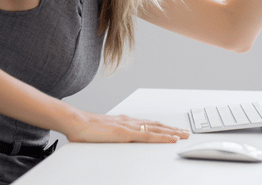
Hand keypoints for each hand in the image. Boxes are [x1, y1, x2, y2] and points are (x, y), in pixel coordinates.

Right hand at [65, 111, 190, 142]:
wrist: (75, 122)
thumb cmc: (85, 128)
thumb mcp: (102, 131)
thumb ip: (112, 134)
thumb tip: (114, 139)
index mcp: (125, 121)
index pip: (149, 123)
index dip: (163, 127)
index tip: (173, 129)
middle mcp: (130, 121)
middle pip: (157, 125)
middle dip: (172, 129)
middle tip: (185, 132)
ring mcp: (129, 127)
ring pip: (157, 129)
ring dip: (172, 132)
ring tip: (183, 135)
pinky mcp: (126, 134)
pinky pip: (148, 136)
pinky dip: (162, 137)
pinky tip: (171, 139)